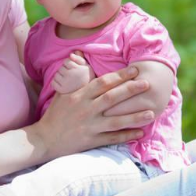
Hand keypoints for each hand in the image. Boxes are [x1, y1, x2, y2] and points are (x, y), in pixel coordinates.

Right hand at [33, 66, 154, 160]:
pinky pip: (112, 138)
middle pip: (112, 98)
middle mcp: (86, 109)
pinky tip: (140, 132)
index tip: (135, 70)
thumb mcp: (63, 92)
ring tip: (151, 112)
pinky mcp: (91, 141)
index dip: (120, 76)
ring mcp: (90, 126)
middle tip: (147, 83)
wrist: (44, 140)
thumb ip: (76, 76)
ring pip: (116, 121)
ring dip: (135, 116)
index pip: (103, 83)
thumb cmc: (56, 114)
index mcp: (80, 96)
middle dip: (131, 90)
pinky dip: (127, 136)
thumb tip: (80, 54)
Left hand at [51, 51, 95, 93]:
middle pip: (61, 68)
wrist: (88, 94)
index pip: (66, 61)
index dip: (69, 64)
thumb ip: (79, 58)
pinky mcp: (61, 90)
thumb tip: (71, 54)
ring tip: (67, 79)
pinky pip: (53, 83)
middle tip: (71, 75)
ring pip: (56, 75)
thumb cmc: (87, 77)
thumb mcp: (86, 66)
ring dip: (60, 76)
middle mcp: (70, 75)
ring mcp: (65, 83)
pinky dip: (56, 82)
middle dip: (64, 70)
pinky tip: (62, 84)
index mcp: (76, 69)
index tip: (74, 68)